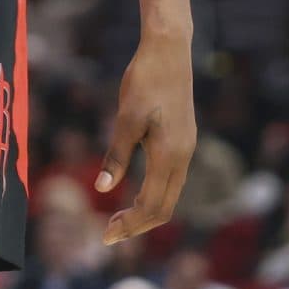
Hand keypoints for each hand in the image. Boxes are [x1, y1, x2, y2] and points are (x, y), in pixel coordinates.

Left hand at [99, 26, 196, 242]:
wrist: (169, 51)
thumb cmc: (145, 79)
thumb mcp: (126, 117)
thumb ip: (116, 155)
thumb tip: (101, 188)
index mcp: (169, 155)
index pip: (152, 207)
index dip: (130, 226)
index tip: (105, 236)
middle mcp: (183, 157)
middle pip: (165, 209)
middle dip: (137, 225)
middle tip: (107, 235)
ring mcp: (187, 149)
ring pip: (170, 196)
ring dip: (145, 212)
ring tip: (117, 219)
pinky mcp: (183, 140)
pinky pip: (171, 180)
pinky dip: (153, 195)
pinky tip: (134, 193)